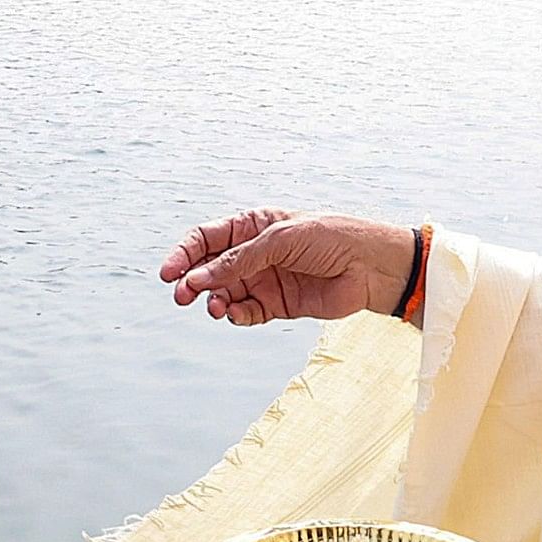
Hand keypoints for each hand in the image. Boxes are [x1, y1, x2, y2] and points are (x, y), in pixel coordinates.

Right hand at [161, 210, 414, 327]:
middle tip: (182, 296)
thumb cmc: (331, 239)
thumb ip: (241, 260)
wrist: (371, 268)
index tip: (169, 273)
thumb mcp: (281, 240)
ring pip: (225, 293)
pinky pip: (247, 313)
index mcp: (253, 226)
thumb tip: (200, 279)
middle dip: (193, 282)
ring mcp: (265, 280)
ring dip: (214, 301)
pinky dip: (236, 316)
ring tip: (215, 308)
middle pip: (210, 269)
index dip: (184, 254)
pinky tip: (234, 314)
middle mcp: (255, 253)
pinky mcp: (278, 306)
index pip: (207, 239)